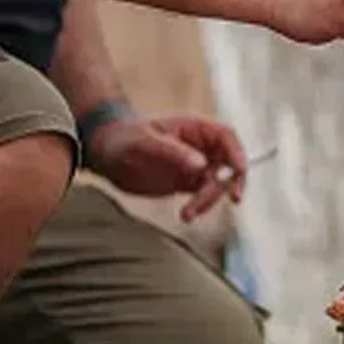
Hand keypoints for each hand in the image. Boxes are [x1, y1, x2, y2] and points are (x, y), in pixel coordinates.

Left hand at [84, 114, 247, 221]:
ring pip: (217, 184)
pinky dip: (199, 207)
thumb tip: (202, 166)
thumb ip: (174, 153)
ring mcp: (194, 165)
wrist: (105, 152)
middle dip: (226, 185)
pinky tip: (186, 214)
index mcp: (194, 128)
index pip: (227, 138)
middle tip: (220, 202)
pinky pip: (203, 196)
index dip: (238, 155)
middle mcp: (198, 146)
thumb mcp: (146, 142)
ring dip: (208, 201)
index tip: (238, 174)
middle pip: (228, 164)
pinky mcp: (186, 183)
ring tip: (187, 215)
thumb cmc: (124, 138)